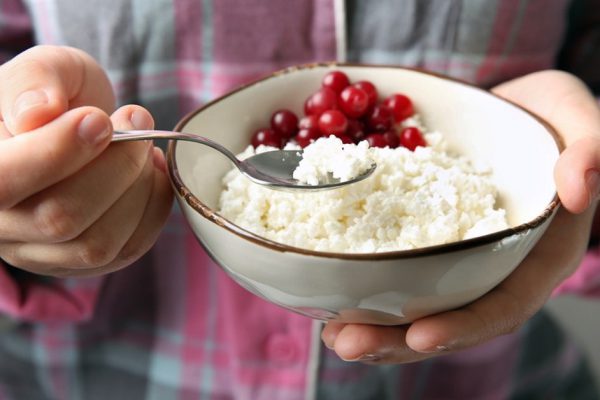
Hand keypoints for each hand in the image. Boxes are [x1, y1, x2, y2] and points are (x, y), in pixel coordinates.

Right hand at [0, 45, 172, 277]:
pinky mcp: (81, 262)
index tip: (100, 119)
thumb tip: (37, 114)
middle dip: (116, 166)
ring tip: (144, 146)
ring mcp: (39, 252)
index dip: (60, 153)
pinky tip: (151, 173)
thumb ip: (35, 80)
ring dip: (138, 188)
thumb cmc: (54, 94)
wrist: (73, 124)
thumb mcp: (45, 68)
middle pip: (60, 219)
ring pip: (98, 244)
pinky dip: (153, 207)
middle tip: (136, 118)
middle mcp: (0, 224)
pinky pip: (128, 250)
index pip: (4, 182)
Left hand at [321, 70, 599, 362]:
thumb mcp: (582, 122)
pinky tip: (329, 295)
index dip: (465, 326)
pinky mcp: (426, 238)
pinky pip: (396, 271)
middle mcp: (495, 266)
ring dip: (372, 326)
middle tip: (346, 344)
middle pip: (449, 317)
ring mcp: (457, 255)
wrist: (510, 110)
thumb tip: (574, 189)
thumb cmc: (553, 118)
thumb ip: (592, 150)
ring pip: (417, 304)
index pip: (505, 304)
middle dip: (397, 340)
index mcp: (537, 255)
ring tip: (330, 335)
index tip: (418, 337)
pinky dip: (364, 287)